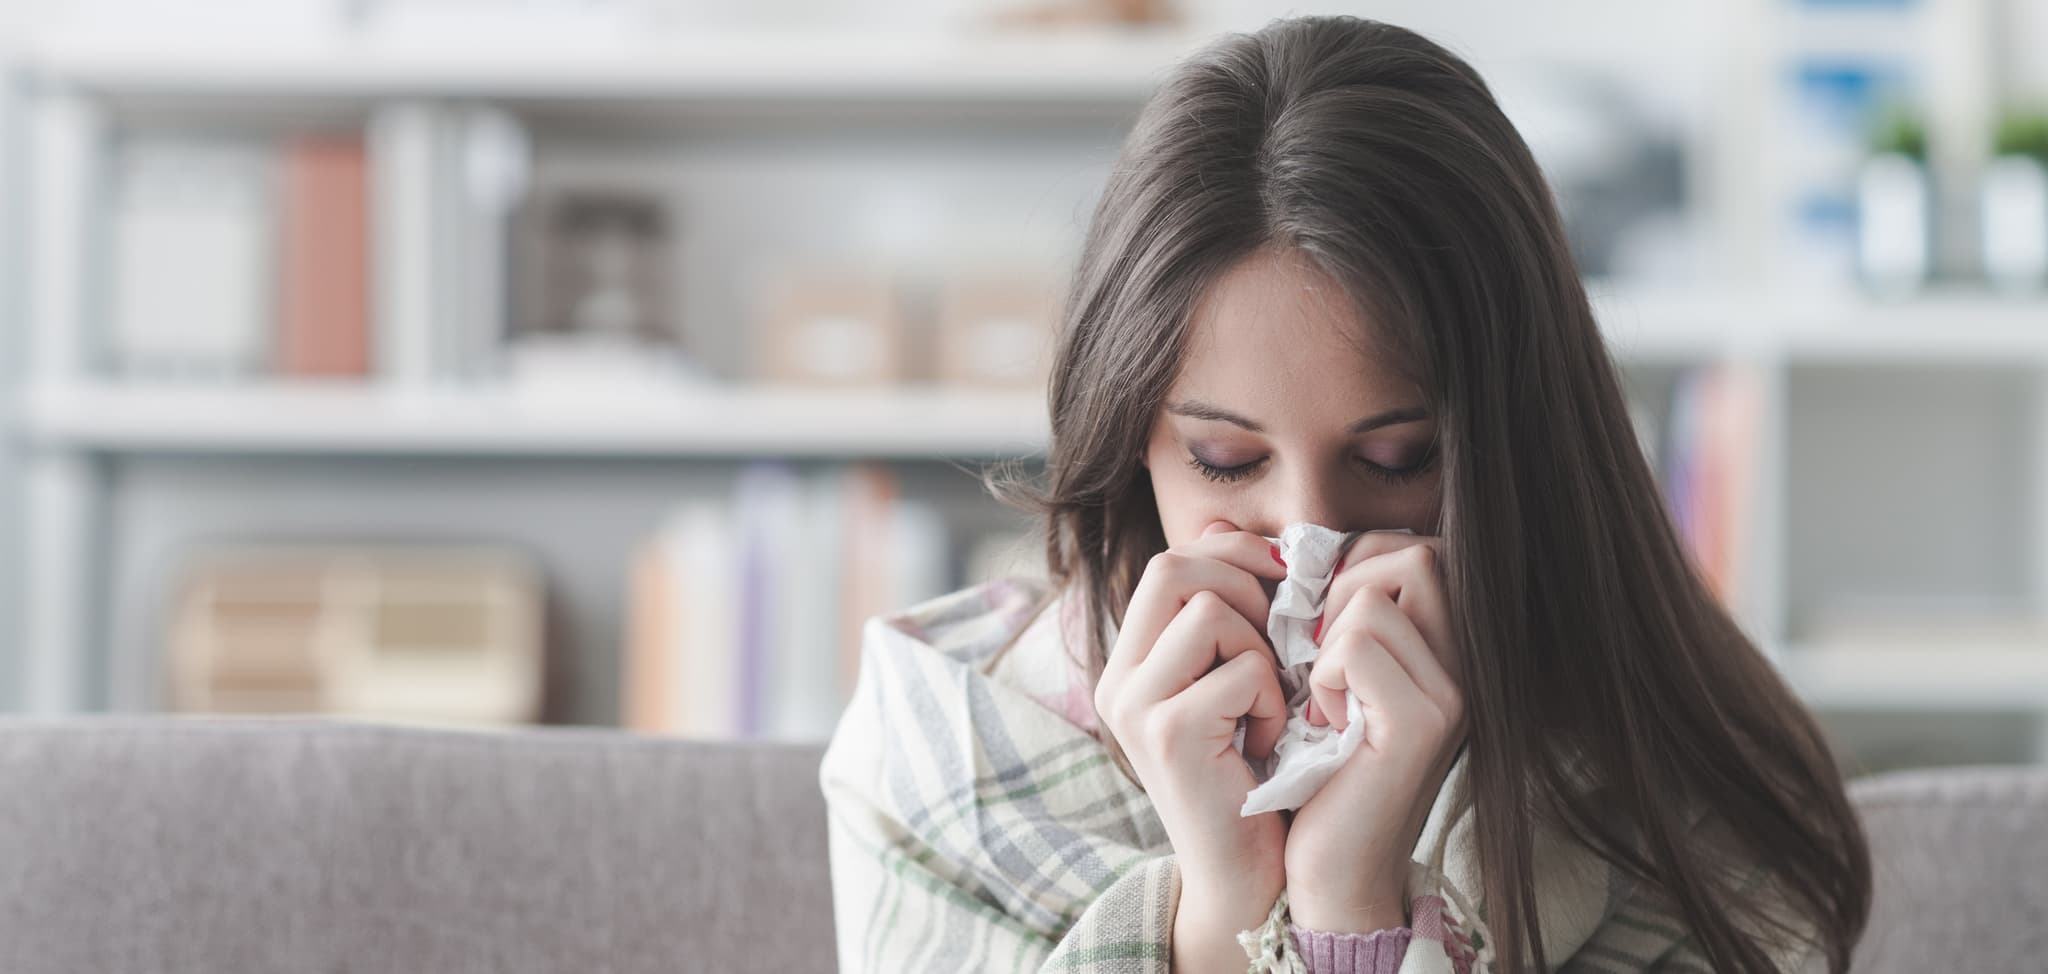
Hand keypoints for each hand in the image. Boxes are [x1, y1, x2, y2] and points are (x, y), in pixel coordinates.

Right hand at [1093, 519, 1292, 946]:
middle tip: (1280, 640)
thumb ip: (1229, 614)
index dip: (1233, 556)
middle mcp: (1118, 679)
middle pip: (1177, 567)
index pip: (1171, 560)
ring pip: (1212, 611)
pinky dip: (1272, 700)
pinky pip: (1241, 669)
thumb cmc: (1255, 777)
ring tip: (1268, 702)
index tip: (1282, 584)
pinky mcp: (1167, 734)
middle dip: (1247, 588)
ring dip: (1262, 650)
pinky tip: (1269, 740)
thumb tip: (1236, 532)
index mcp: (1130, 662)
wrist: (1247, 876)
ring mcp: (1135, 705)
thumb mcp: (1236, 682)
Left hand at [1283, 530, 1467, 934]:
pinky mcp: (1422, 724)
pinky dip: (1322, 678)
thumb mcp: (1314, 674)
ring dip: (1324, 645)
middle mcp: (1466, 665)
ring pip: (1373, 599)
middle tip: (1316, 657)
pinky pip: (1358, 646)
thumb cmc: (1313, 771)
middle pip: (1410, 554)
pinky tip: (1323, 724)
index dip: (1351, 567)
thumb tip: (1234, 531)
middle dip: (1341, 592)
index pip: (1412, 548)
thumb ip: (1308, 606)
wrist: (1328, 871)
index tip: (1317, 626)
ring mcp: (1452, 693)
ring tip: (1321, 700)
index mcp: (1445, 648)